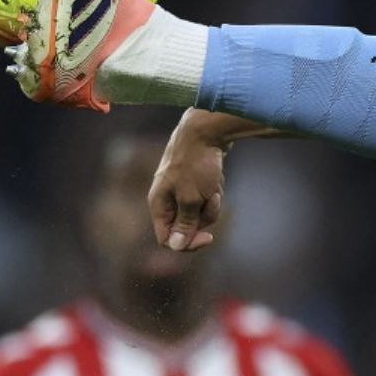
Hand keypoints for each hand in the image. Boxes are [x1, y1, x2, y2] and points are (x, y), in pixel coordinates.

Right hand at [149, 108, 231, 251]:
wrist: (207, 130)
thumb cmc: (196, 163)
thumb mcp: (191, 198)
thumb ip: (184, 223)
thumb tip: (177, 246)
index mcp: (159, 204)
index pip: (167, 239)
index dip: (186, 243)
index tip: (208, 238)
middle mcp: (167, 200)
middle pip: (187, 228)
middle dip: (204, 216)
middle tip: (211, 198)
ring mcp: (181, 191)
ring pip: (200, 214)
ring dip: (211, 203)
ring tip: (213, 185)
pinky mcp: (195, 183)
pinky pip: (207, 199)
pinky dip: (214, 192)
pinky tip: (216, 178)